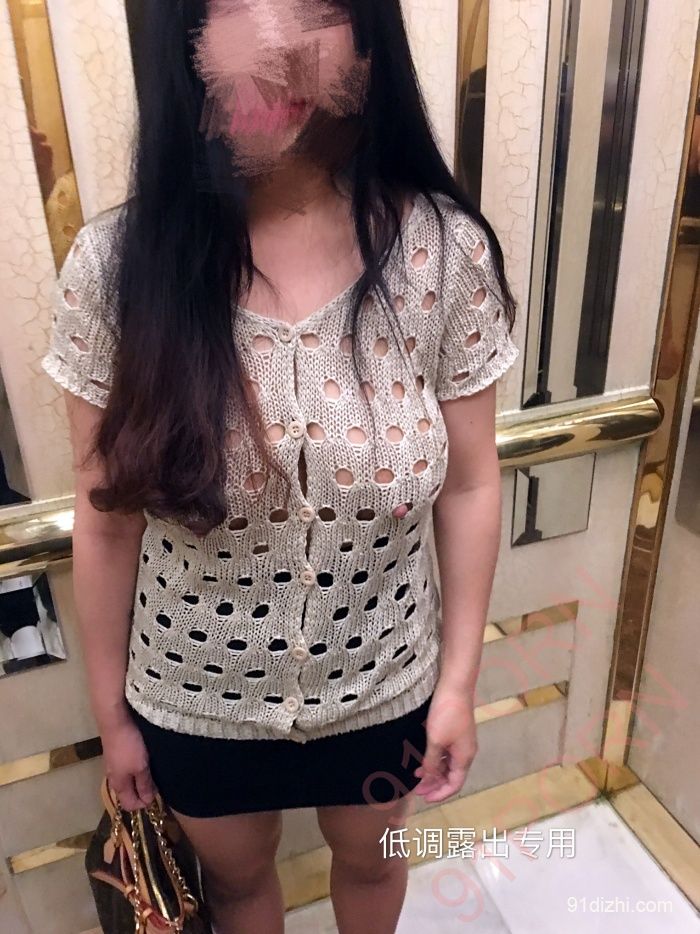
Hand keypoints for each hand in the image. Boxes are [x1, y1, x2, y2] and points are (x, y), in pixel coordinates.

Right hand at [101, 716, 158, 811]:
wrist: (116, 720)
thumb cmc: (129, 746)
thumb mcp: (140, 767)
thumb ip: (144, 785)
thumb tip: (147, 801)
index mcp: (118, 785)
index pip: (129, 805)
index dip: (143, 804)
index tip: (157, 794)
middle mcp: (113, 777)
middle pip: (128, 792)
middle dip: (144, 791)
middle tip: (159, 782)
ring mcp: (114, 764)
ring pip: (129, 779)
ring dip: (141, 778)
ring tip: (155, 769)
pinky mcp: (116, 753)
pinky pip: (128, 767)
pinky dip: (137, 767)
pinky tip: (146, 758)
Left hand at [413, 685, 476, 802]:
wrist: (455, 687)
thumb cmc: (447, 714)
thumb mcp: (435, 740)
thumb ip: (431, 761)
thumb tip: (428, 778)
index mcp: (464, 757)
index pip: (454, 785)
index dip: (440, 794)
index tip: (424, 798)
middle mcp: (465, 752)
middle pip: (451, 776)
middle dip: (435, 785)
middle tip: (416, 790)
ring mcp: (461, 742)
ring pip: (447, 765)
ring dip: (433, 772)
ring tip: (416, 776)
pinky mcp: (455, 732)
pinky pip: (445, 753)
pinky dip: (434, 760)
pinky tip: (422, 759)